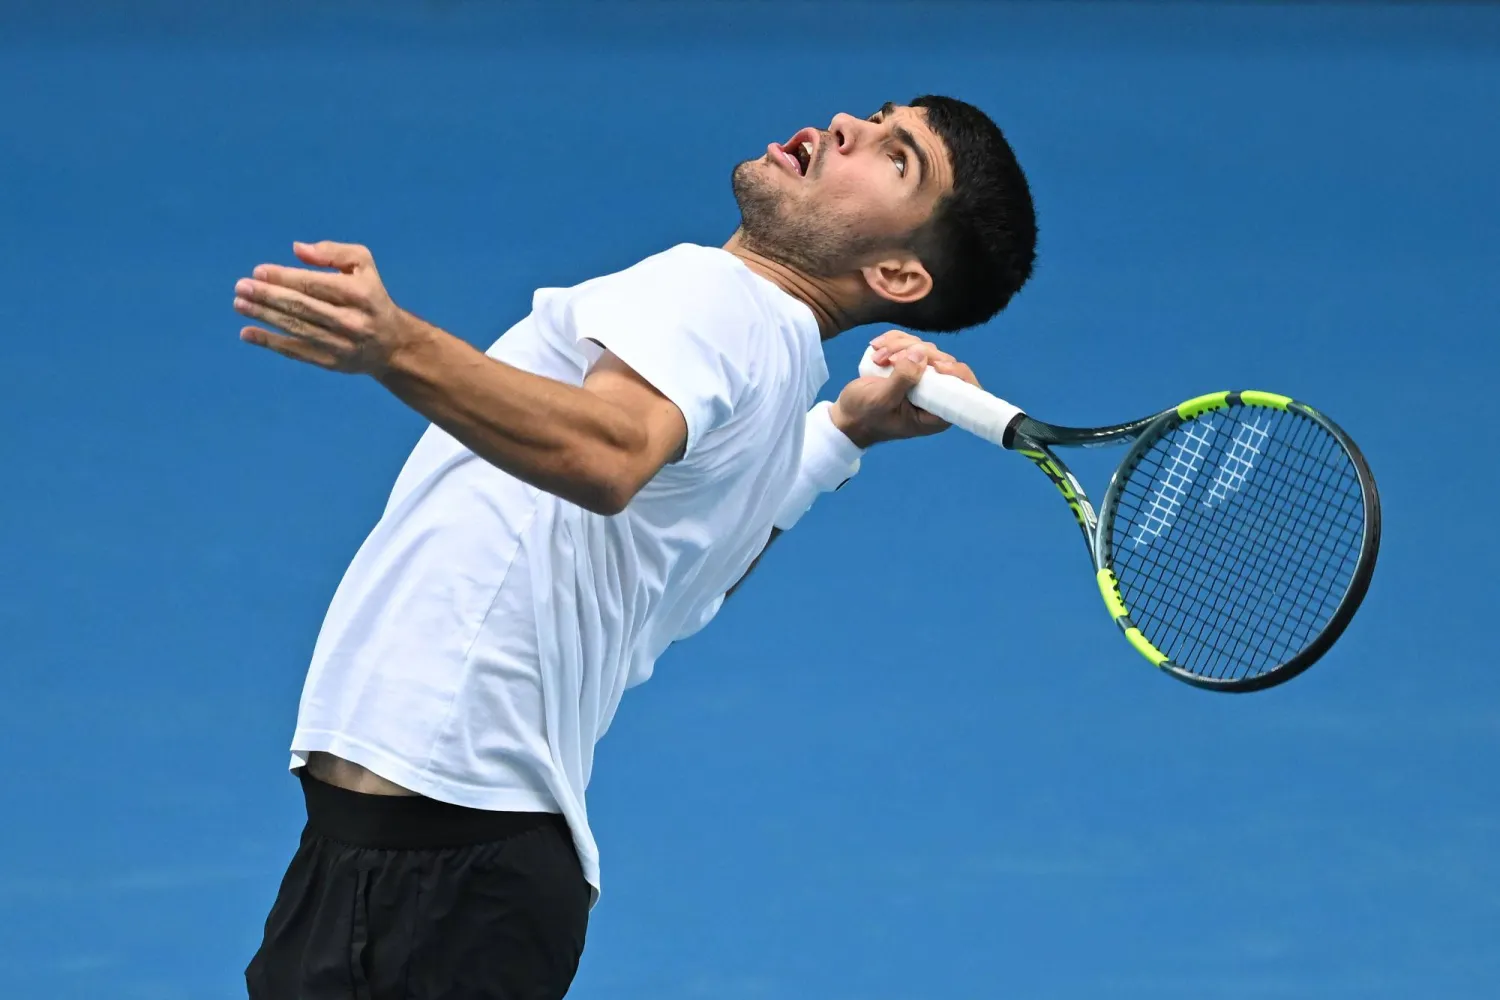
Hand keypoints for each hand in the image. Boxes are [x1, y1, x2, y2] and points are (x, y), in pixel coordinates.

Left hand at [234, 241, 414, 375]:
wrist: (392, 344)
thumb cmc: (371, 297)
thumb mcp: (363, 266)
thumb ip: (334, 252)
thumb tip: (297, 249)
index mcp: (360, 294)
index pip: (315, 284)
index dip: (284, 278)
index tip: (258, 272)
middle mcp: (351, 321)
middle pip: (302, 307)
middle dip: (268, 296)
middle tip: (241, 287)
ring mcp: (340, 344)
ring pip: (296, 328)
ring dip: (264, 316)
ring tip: (239, 304)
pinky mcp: (331, 363)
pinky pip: (296, 352)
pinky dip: (270, 342)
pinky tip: (248, 333)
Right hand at [828, 330, 980, 447]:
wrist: (847, 415)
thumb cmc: (865, 416)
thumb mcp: (882, 401)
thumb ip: (903, 379)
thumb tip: (922, 354)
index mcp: (936, 412)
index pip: (964, 390)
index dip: (955, 372)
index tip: (936, 364)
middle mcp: (935, 394)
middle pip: (942, 361)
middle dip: (914, 353)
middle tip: (885, 358)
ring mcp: (923, 378)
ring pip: (925, 349)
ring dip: (899, 346)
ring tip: (877, 358)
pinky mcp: (911, 366)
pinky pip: (912, 344)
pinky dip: (894, 341)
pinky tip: (878, 348)